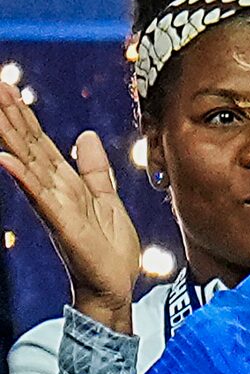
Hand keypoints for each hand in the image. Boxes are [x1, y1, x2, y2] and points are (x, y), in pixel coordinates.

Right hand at [0, 83, 140, 331]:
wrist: (114, 286)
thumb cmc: (108, 248)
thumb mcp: (106, 198)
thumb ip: (93, 169)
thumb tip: (84, 136)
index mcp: (65, 183)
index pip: (40, 142)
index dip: (25, 115)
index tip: (7, 87)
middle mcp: (53, 190)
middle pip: (29, 145)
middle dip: (12, 115)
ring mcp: (54, 205)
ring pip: (28, 164)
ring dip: (11, 137)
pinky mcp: (62, 223)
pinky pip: (39, 197)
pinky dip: (22, 178)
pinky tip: (4, 160)